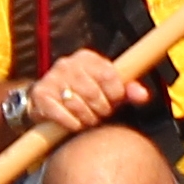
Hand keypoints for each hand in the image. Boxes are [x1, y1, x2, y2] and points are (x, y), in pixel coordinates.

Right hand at [22, 48, 149, 135]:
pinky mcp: (40, 94)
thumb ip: (129, 90)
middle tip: (100, 115)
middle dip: (101, 110)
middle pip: (94, 93)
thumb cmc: (85, 95)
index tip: (114, 103)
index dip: (116, 95)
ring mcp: (52, 78)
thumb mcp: (109, 89)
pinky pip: (61, 114)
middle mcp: (67, 64)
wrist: (47, 102)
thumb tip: (143, 96)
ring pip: (78, 105)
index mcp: (87, 58)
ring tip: (88, 120)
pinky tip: (75, 124)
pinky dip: (72, 124)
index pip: (110, 76)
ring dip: (87, 119)